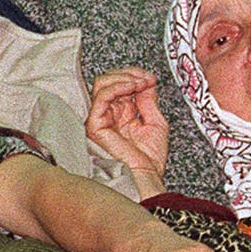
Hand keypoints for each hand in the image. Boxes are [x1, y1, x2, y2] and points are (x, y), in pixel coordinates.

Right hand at [86, 68, 169, 186]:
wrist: (146, 177)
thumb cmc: (149, 159)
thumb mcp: (155, 121)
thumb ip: (148, 100)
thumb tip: (146, 80)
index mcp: (122, 113)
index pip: (121, 84)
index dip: (136, 76)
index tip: (151, 79)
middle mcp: (109, 114)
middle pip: (109, 80)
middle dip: (130, 73)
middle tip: (146, 78)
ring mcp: (100, 118)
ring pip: (102, 84)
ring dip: (124, 77)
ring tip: (140, 82)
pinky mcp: (95, 124)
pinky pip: (102, 97)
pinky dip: (118, 86)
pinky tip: (132, 87)